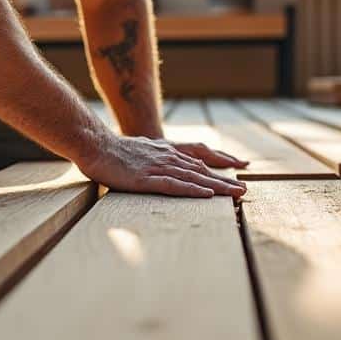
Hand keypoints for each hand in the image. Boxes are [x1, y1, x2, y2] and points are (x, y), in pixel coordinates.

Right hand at [79, 134, 248, 197]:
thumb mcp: (142, 151)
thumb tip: (167, 166)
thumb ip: (157, 157)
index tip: (239, 164)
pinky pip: (174, 185)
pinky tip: (207, 194)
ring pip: (194, 177)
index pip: (200, 154)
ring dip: (216, 186)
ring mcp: (158, 167)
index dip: (221, 159)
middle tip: (245, 188)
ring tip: (236, 193)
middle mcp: (168, 157)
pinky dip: (192, 190)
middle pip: (202, 168)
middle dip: (225, 179)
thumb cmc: (114, 151)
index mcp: (167, 150)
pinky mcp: (147, 179)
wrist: (95, 145)